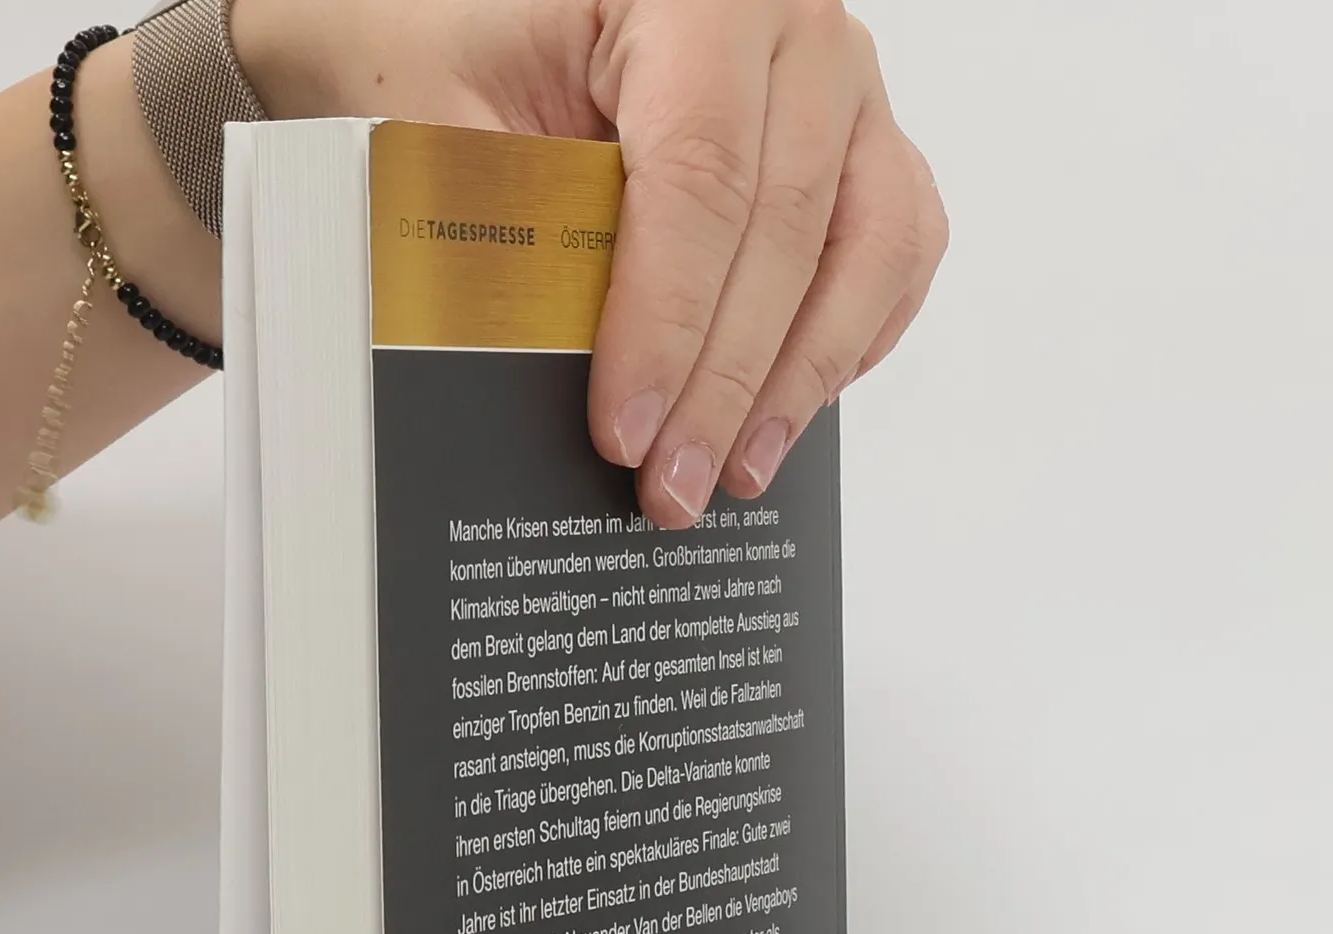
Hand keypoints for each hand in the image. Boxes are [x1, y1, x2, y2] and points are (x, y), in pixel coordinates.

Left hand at [231, 0, 946, 525]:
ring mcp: (839, 83)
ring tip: (735, 474)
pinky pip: (893, 248)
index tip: (626, 431)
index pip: (700, 175)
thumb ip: (488, 217)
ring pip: (867, 243)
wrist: (485, 12)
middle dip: (724, 383)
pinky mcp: (859, 141)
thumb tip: (525, 375)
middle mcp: (790, 23)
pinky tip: (785, 412)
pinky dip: (851, 338)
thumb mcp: (438, 109)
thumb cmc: (461, 40)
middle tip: (672, 487)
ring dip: (800, 379)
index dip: (667, 323)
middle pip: (786, 226)